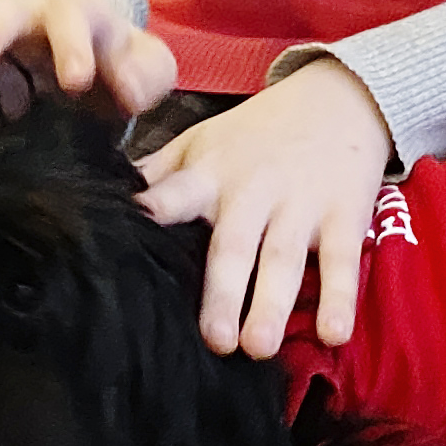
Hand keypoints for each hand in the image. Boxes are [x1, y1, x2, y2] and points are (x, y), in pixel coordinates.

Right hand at [0, 0, 175, 123]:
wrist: (86, 74)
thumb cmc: (115, 68)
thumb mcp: (144, 70)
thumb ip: (145, 76)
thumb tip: (125, 93)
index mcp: (77, 14)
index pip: (75, 18)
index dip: (75, 46)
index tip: (76, 82)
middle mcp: (25, 21)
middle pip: (5, 10)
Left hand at [134, 58, 393, 358]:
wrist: (337, 97)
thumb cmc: (255, 133)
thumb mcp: (200, 142)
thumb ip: (157, 175)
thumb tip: (102, 196)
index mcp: (208, 175)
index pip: (174, 195)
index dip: (154, 211)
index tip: (132, 238)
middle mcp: (251, 192)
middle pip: (234, 247)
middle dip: (224, 293)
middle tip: (216, 342)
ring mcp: (299, 205)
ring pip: (283, 260)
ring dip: (273, 304)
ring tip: (260, 347)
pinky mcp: (344, 215)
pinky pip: (342, 261)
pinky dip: (340, 297)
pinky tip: (335, 335)